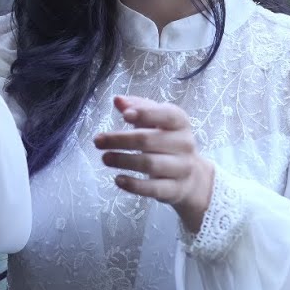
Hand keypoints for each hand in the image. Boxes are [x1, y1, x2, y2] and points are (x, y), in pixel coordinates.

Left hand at [94, 95, 214, 232]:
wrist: (192, 177)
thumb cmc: (167, 142)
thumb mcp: (157, 122)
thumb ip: (139, 108)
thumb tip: (118, 100)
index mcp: (180, 123)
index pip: (167, 115)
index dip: (146, 114)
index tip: (124, 115)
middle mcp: (184, 144)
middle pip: (149, 140)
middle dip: (120, 139)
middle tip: (97, 141)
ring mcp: (182, 168)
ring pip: (149, 164)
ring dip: (123, 160)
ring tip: (105, 158)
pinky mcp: (175, 189)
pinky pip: (153, 188)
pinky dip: (134, 185)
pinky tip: (118, 180)